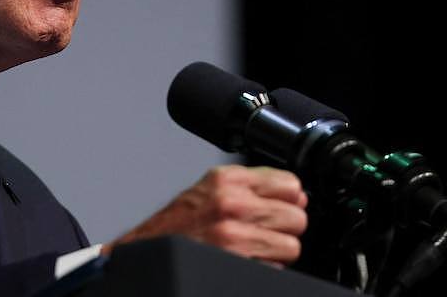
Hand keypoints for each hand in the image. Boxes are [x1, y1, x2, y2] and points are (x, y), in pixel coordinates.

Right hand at [102, 165, 307, 265]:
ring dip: (276, 250)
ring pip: (291, 245)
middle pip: (297, 217)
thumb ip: (253, 184)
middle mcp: (231, 204)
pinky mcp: (237, 262)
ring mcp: (234, 235)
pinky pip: (276, 267)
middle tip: (262, 230)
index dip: (288, 199)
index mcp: (227, 180)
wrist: (149, 251)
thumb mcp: (211, 187)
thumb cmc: (178, 223)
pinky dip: (266, 267)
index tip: (279, 205)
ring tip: (252, 246)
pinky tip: (245, 259)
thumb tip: (297, 193)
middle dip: (284, 227)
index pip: (291, 184)